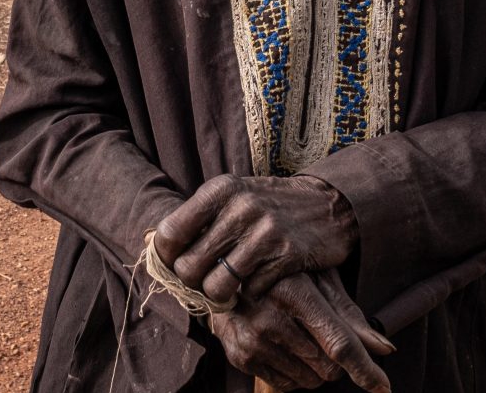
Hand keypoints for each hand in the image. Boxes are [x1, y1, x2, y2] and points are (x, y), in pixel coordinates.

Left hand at [154, 174, 356, 308]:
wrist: (329, 205)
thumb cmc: (271, 206)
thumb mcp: (235, 197)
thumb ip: (200, 218)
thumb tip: (156, 248)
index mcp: (220, 190)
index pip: (169, 233)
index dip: (165, 258)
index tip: (175, 267)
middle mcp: (240, 207)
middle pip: (189, 267)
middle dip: (193, 284)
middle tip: (206, 283)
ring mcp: (265, 231)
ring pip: (217, 286)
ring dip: (221, 295)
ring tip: (230, 289)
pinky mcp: (288, 254)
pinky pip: (251, 292)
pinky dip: (252, 294)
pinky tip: (261, 282)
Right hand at [209, 270, 393, 392]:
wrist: (223, 276)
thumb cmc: (282, 273)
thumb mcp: (317, 279)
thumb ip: (349, 314)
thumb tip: (384, 349)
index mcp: (295, 291)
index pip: (339, 341)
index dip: (365, 369)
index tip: (382, 387)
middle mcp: (271, 317)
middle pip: (328, 368)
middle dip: (335, 361)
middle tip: (323, 337)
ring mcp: (252, 340)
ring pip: (309, 381)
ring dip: (314, 369)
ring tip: (300, 339)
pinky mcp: (241, 357)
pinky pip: (286, 386)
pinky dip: (294, 373)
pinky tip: (283, 348)